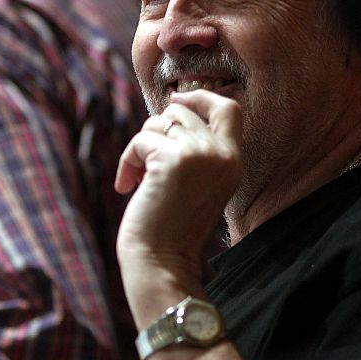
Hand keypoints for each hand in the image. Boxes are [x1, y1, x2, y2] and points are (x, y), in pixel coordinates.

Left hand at [115, 89, 242, 293]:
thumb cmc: (171, 227)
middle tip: (147, 163)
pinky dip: (127, 162)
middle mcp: (222, 154)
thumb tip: (173, 107)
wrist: (162, 263)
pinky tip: (127, 186)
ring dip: (140, 147)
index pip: (229, 108)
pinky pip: (139, 141)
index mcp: (233, 161)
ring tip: (139, 178)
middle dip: (156, 130)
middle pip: (181, 111)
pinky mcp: (172, 160)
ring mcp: (199, 155)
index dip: (201, 96)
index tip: (177, 99)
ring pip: (157, 122)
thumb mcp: (198, 182)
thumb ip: (196, 148)